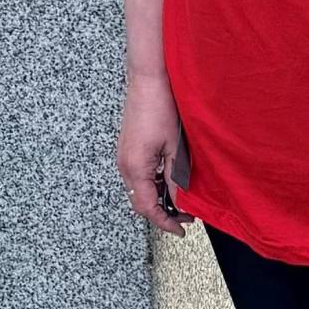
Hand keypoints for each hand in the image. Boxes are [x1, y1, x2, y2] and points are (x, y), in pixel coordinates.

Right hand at [116, 72, 190, 232]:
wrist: (148, 79)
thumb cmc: (160, 107)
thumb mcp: (174, 147)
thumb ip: (175, 177)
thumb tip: (180, 200)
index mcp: (135, 167)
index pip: (148, 207)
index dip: (164, 222)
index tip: (180, 229)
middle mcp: (124, 164)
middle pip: (140, 201)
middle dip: (162, 212)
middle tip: (185, 215)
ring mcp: (124, 156)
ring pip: (138, 189)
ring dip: (158, 198)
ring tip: (180, 198)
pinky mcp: (127, 149)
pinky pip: (137, 175)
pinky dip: (152, 184)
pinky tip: (168, 180)